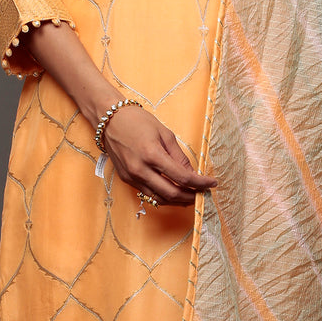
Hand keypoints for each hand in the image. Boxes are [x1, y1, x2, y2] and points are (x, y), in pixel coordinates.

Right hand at [102, 105, 216, 206]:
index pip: (182, 177)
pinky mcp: (126, 179)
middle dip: (191, 196)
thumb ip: (179, 157)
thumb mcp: (164, 134)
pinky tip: (173, 192)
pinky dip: (163, 196)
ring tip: (190, 196)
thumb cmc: (138, 121)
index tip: (212, 183)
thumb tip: (193, 174)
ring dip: (177, 201)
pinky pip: (148, 194)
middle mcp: (140, 170)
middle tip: (203, 194)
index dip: (200, 183)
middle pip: (171, 193)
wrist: (109, 120)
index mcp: (152, 155)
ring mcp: (131, 177)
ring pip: (159, 198)